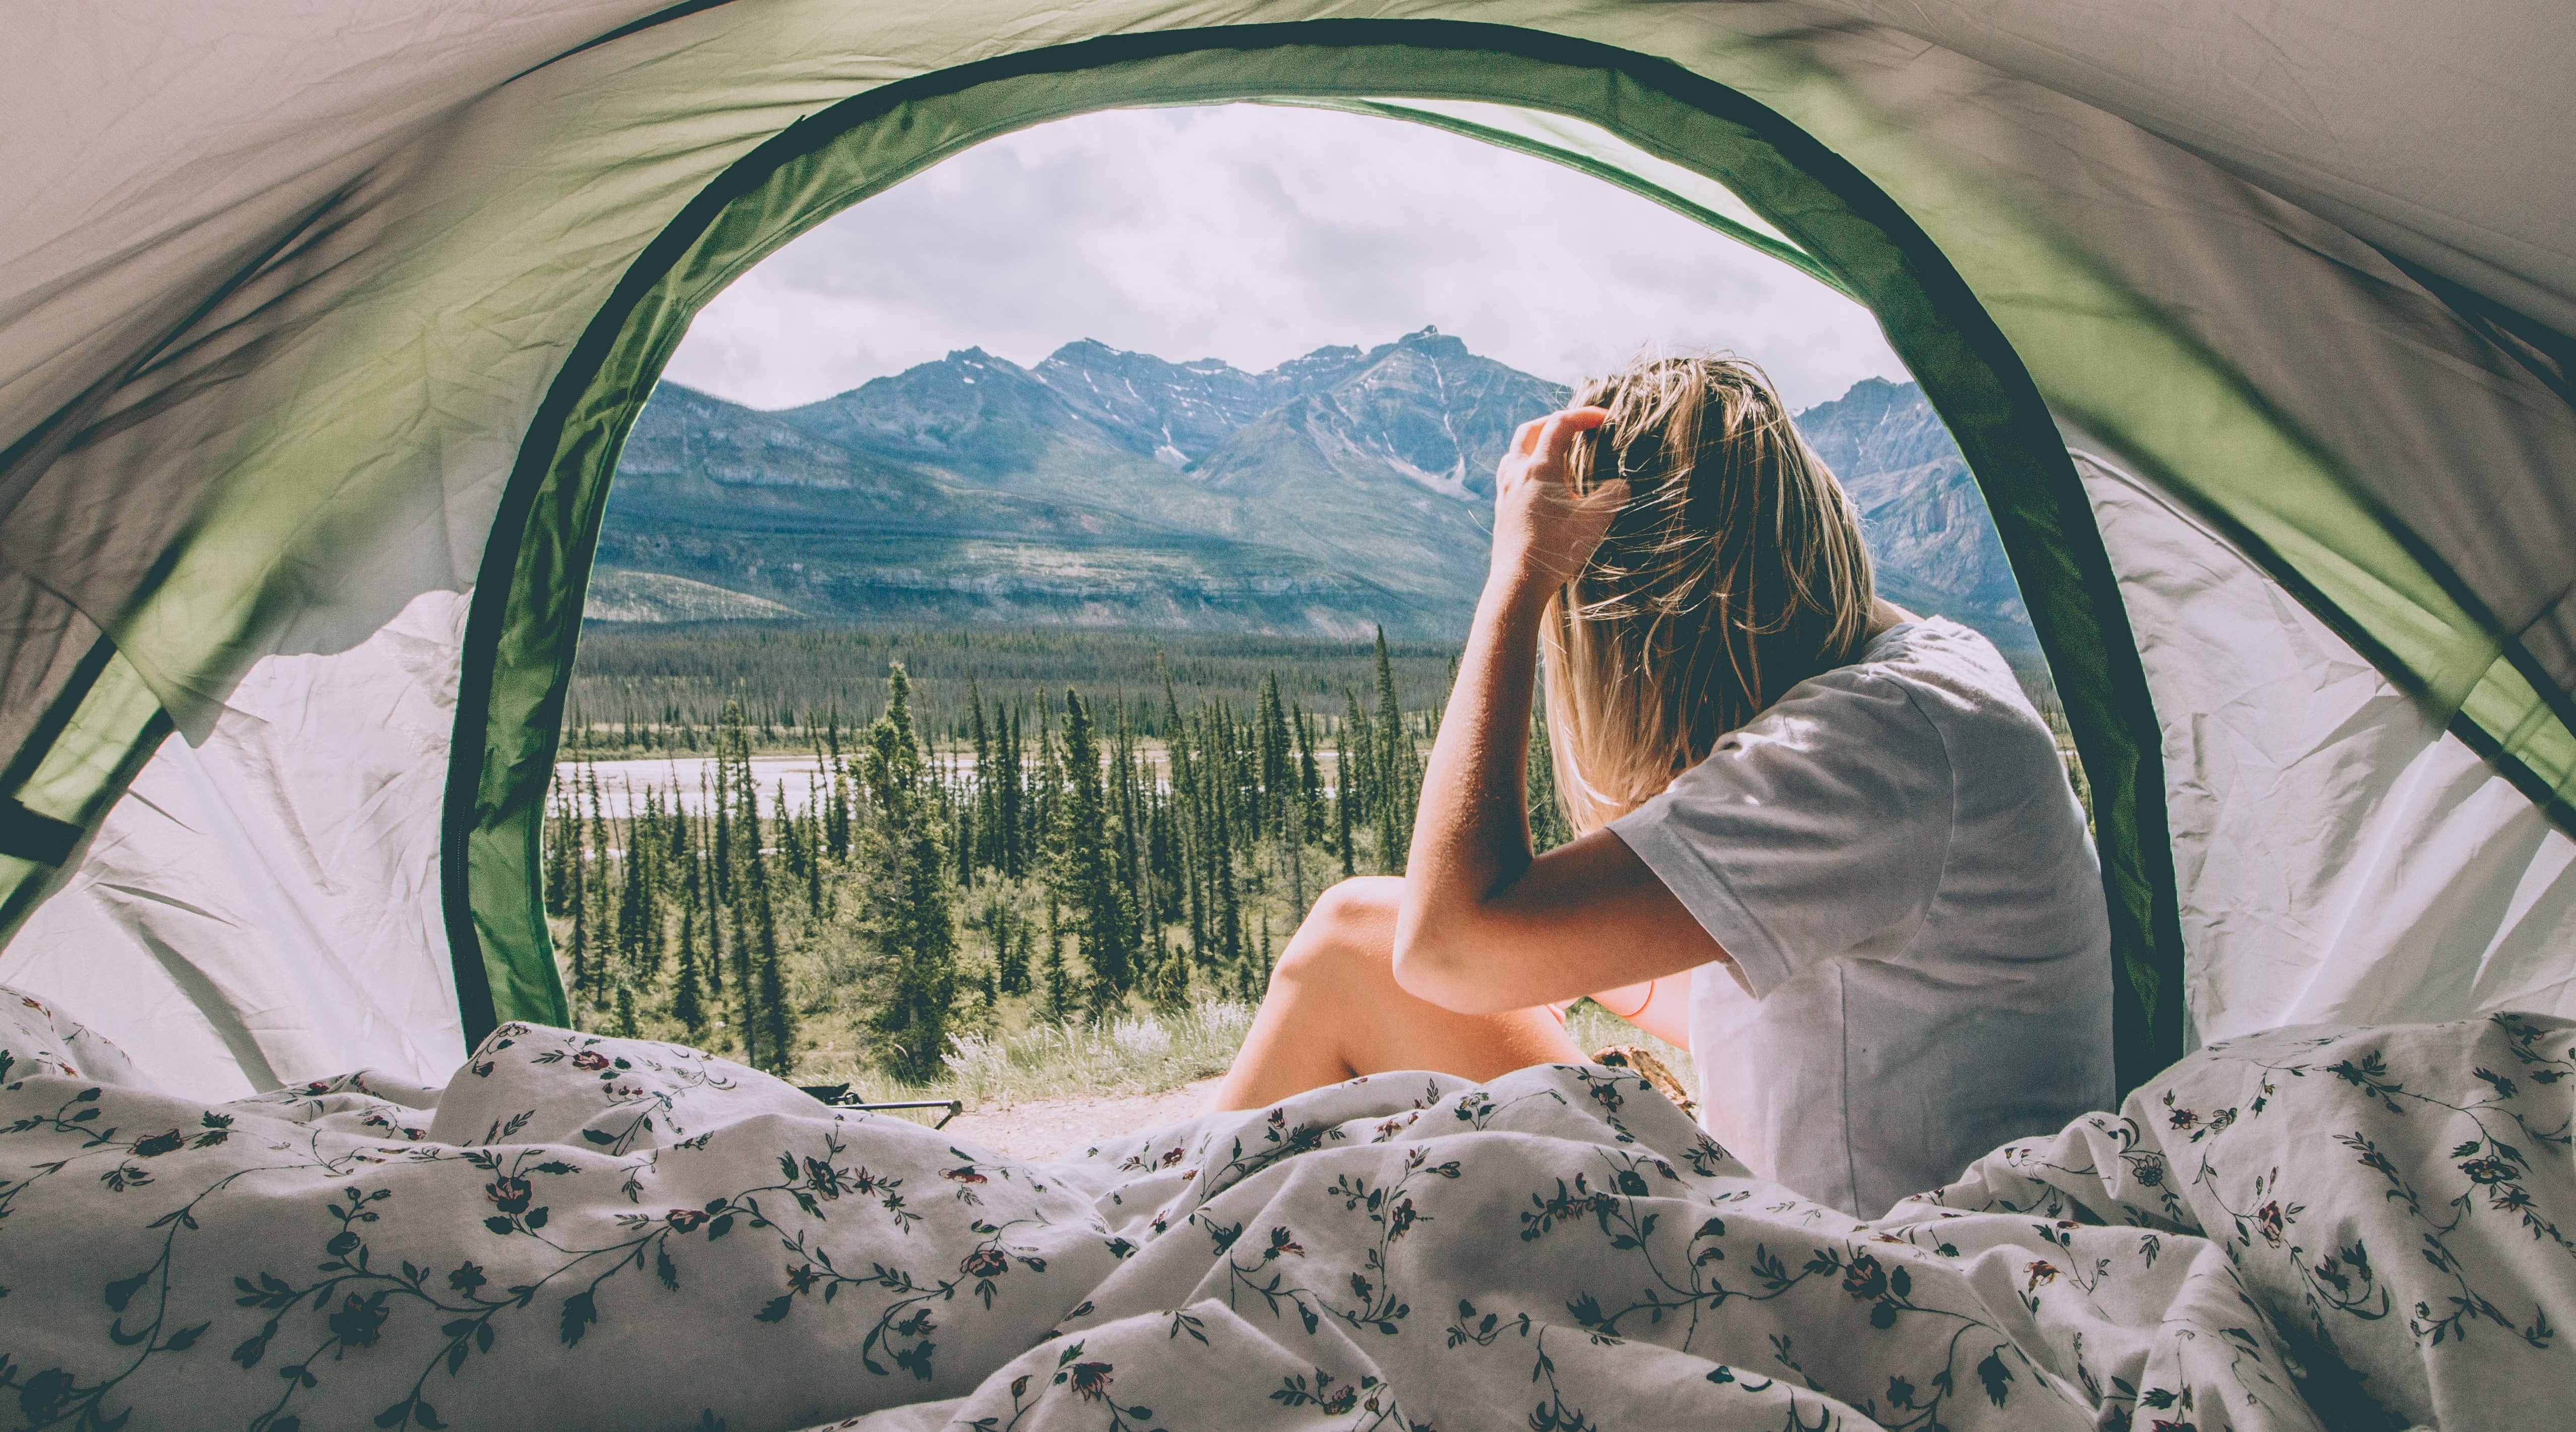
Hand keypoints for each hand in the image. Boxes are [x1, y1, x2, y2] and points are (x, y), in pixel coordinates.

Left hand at [1489, 407, 1623, 600]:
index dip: (1583, 415)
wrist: (1518, 582)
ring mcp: (1505, 491)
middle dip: (1554, 422)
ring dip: (1536, 443)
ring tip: (1557, 452)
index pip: (1560, 425)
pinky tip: (1543, 485)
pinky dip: (1529, 466)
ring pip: (1516, 452)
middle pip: (1530, 430)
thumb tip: (1619, 485)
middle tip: (1575, 427)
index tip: (1604, 418)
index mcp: (1539, 469)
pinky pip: (1512, 474)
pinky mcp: (1502, 509)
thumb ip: (1612, 496)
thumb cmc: (1556, 549)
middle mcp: (1517, 474)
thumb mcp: (1595, 521)